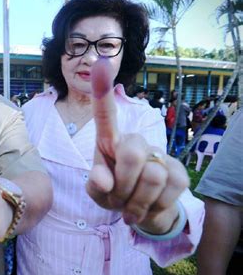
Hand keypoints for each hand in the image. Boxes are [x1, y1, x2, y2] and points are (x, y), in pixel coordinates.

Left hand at [86, 57, 188, 233]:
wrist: (141, 212)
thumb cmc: (114, 193)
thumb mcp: (97, 192)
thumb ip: (95, 185)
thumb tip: (105, 181)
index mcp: (109, 141)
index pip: (104, 114)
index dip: (102, 90)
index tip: (102, 62)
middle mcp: (135, 141)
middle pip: (131, 154)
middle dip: (123, 186)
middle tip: (119, 198)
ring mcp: (159, 154)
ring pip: (152, 177)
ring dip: (137, 201)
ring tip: (132, 203)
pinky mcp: (179, 171)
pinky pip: (170, 190)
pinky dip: (154, 207)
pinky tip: (150, 205)